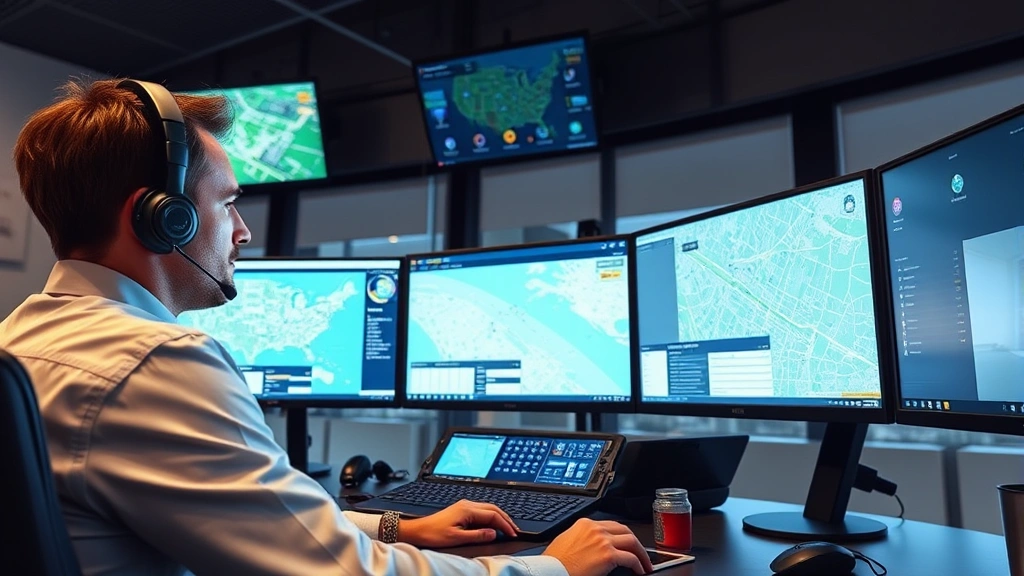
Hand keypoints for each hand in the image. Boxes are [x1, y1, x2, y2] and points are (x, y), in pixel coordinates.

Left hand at [397, 499, 518, 547]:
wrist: (418, 530)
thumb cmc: (433, 533)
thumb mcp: (456, 538)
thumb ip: (477, 535)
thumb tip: (493, 533)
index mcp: (467, 509)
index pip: (493, 515)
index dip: (505, 524)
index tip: (512, 533)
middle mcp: (467, 504)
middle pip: (493, 508)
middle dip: (506, 519)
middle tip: (515, 530)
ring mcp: (464, 506)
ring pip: (488, 508)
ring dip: (500, 517)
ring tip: (508, 527)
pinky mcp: (462, 509)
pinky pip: (482, 510)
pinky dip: (491, 517)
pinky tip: (493, 524)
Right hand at [542, 518, 652, 575]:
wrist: (550, 570)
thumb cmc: (554, 562)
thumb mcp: (566, 542)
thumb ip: (581, 539)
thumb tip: (591, 546)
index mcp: (585, 524)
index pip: (611, 525)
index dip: (621, 535)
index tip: (626, 543)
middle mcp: (595, 529)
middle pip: (624, 530)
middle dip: (634, 541)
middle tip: (640, 552)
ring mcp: (603, 540)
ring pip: (631, 541)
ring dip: (641, 553)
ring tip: (645, 563)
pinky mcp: (608, 555)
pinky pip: (631, 558)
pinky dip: (639, 565)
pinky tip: (640, 570)